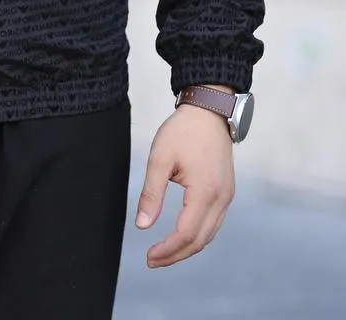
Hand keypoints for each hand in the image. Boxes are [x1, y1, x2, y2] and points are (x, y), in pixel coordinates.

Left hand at [136, 103, 234, 267]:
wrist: (209, 110)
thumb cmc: (182, 131)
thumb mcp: (160, 158)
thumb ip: (151, 193)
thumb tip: (142, 226)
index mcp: (205, 192)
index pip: (186, 234)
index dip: (168, 250)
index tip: (149, 257)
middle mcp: (221, 199)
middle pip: (200, 241)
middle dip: (176, 255)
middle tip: (152, 261)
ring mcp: (227, 196)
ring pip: (209, 235)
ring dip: (187, 248)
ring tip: (164, 253)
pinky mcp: (227, 192)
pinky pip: (214, 223)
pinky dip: (198, 235)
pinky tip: (181, 235)